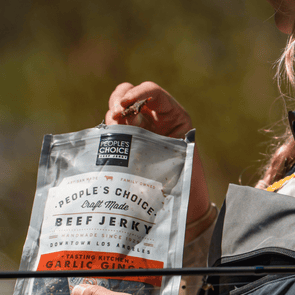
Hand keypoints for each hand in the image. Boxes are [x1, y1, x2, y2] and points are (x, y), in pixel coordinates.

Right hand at [105, 82, 213, 238]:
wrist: (185, 202)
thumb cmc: (188, 180)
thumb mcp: (179, 157)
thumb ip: (160, 144)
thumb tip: (133, 133)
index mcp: (173, 116)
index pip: (154, 93)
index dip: (138, 93)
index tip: (124, 105)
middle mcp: (154, 118)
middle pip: (130, 94)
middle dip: (119, 100)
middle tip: (115, 116)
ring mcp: (139, 129)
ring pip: (118, 110)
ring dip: (111, 115)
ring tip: (112, 129)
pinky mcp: (127, 142)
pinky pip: (113, 131)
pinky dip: (108, 132)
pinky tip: (107, 140)